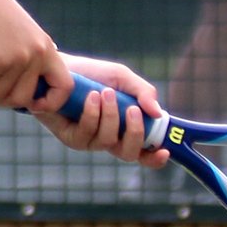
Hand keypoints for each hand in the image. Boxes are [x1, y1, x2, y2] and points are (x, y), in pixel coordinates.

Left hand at [28, 54, 169, 165]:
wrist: (61, 68)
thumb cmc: (93, 75)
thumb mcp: (122, 78)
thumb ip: (143, 92)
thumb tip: (158, 113)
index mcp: (126, 128)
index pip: (144, 152)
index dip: (155, 157)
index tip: (165, 150)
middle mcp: (110, 139)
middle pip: (129, 154)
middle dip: (135, 133)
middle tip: (133, 109)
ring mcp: (90, 141)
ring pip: (108, 141)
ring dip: (111, 115)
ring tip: (105, 92)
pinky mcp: (72, 138)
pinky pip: (88, 133)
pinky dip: (93, 113)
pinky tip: (91, 96)